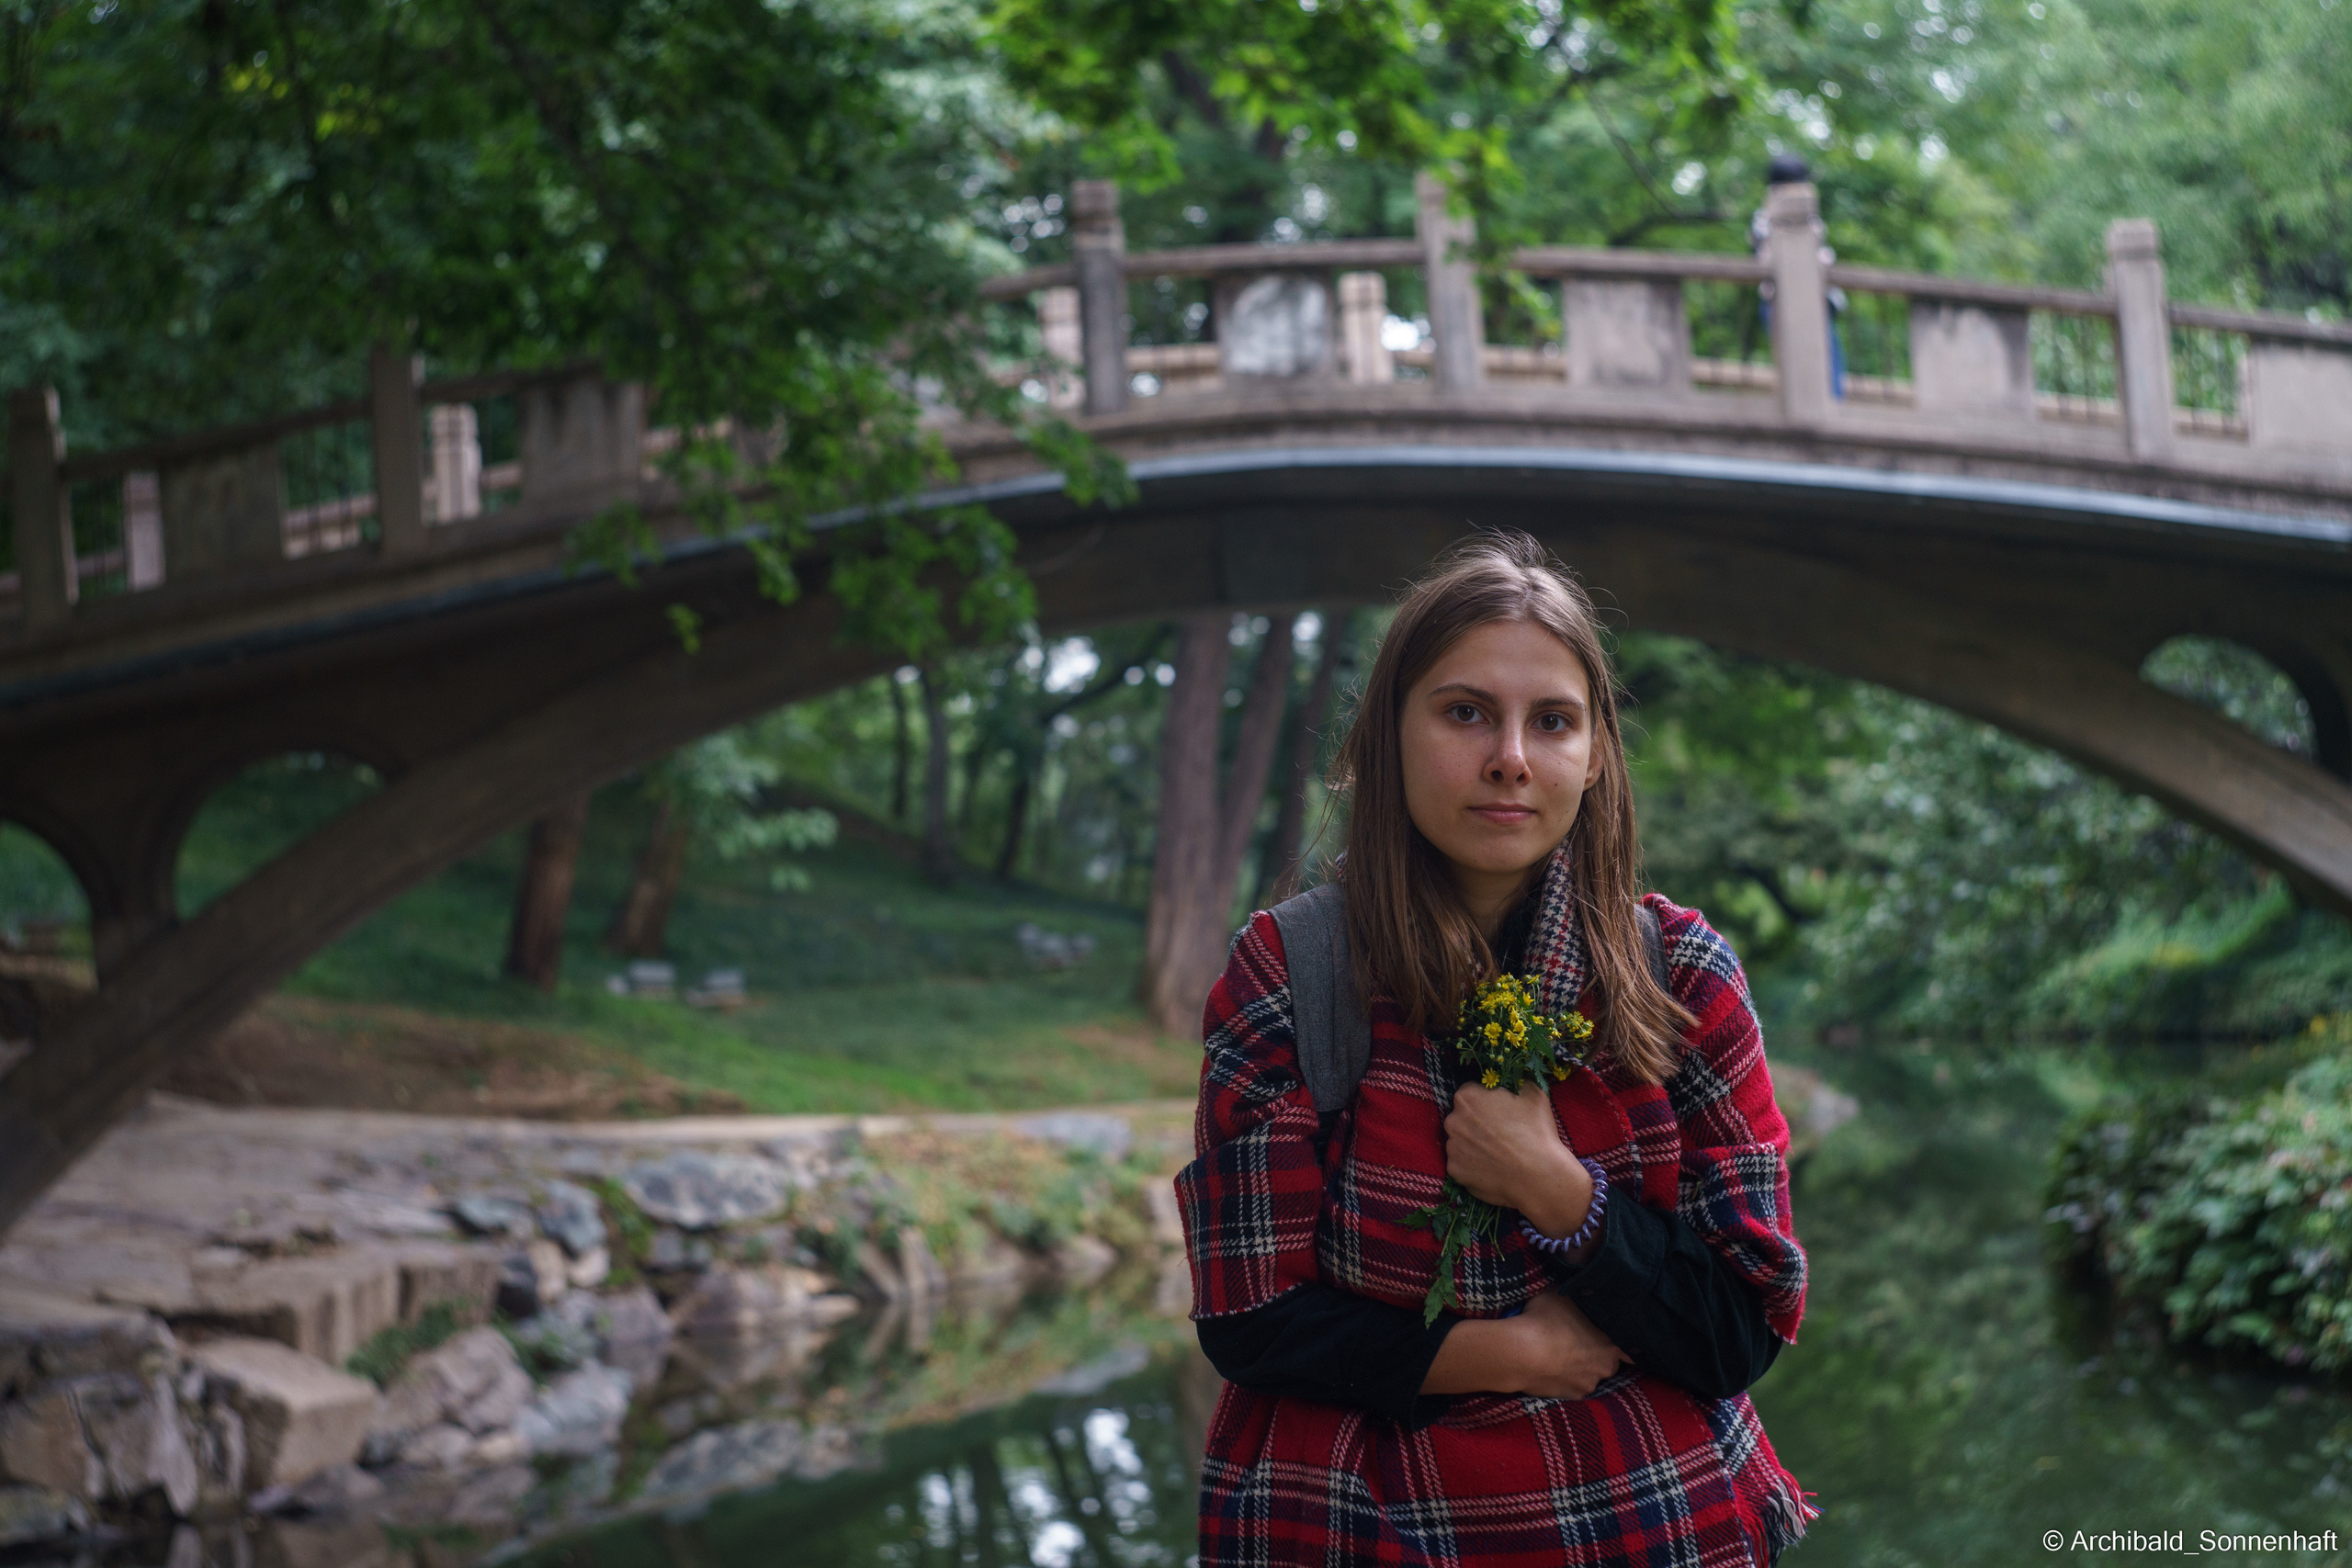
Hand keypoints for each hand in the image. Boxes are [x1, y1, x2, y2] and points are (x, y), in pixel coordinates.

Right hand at [1420, 1291, 1630, 1399]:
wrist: (1520, 1354)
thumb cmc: (1543, 1320)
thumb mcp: (1560, 1295)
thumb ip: (1576, 1296)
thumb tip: (1579, 1286)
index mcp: (1610, 1342)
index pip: (1630, 1348)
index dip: (1622, 1341)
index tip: (1614, 1336)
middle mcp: (1605, 1367)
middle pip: (1609, 1361)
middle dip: (1598, 1353)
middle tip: (1580, 1340)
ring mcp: (1588, 1384)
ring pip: (1590, 1374)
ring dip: (1581, 1367)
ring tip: (1561, 1354)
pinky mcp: (1571, 1397)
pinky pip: (1573, 1386)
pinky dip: (1566, 1378)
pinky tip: (1552, 1366)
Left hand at [1444, 1080, 1581, 1214]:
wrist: (1538, 1175)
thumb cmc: (1536, 1131)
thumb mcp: (1533, 1093)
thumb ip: (1515, 1081)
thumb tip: (1513, 1079)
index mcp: (1467, 1097)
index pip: (1470, 1093)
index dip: (1486, 1101)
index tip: (1499, 1111)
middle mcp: (1453, 1121)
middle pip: (1462, 1117)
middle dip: (1476, 1122)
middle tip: (1499, 1133)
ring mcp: (1452, 1147)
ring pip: (1461, 1141)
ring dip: (1473, 1144)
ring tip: (1497, 1153)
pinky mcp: (1454, 1171)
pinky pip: (1462, 1164)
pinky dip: (1473, 1165)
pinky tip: (1492, 1168)